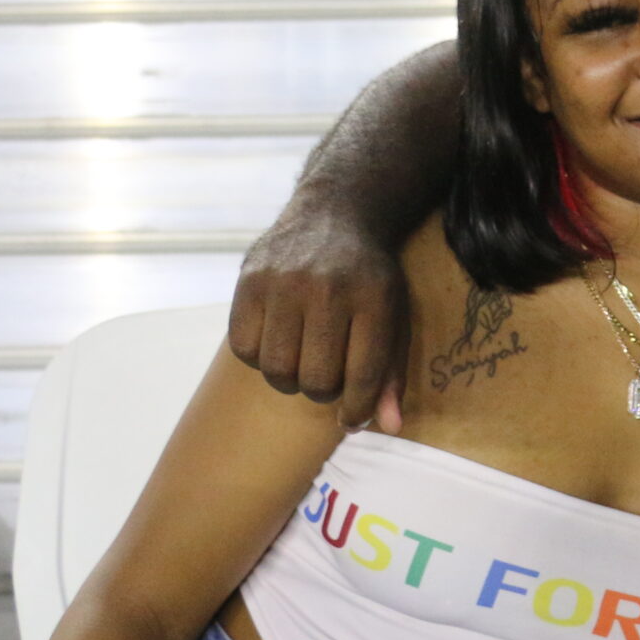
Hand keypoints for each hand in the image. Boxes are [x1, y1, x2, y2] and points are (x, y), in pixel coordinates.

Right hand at [229, 195, 409, 430]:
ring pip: (277, 370)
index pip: (362, 376)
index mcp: (374, 298)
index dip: (357, 408)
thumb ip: (392, 373)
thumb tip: (389, 427)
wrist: (336, 213)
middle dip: (324, 391)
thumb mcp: (395, 316)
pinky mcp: (249, 279)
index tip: (351, 416)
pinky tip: (278, 340)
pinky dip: (260, 357)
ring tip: (303, 359)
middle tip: (327, 376)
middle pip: (316, 380)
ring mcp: (284, 281)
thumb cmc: (370, 278)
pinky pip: (244, 349)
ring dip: (291, 378)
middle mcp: (328, 288)